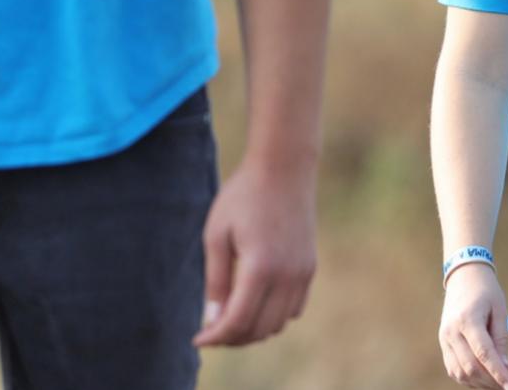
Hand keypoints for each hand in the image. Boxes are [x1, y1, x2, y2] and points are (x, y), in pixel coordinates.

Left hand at [194, 160, 317, 346]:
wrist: (284, 168)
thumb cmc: (243, 197)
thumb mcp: (217, 235)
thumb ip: (215, 280)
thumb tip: (212, 320)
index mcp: (260, 268)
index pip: (238, 321)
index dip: (215, 337)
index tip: (197, 339)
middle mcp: (287, 276)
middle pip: (260, 330)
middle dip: (232, 337)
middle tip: (211, 330)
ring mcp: (303, 273)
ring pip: (279, 324)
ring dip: (254, 329)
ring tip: (231, 318)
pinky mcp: (310, 267)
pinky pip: (294, 308)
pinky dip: (274, 316)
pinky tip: (255, 303)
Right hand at [437, 264, 507, 389]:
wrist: (463, 277)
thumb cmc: (486, 291)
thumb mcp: (500, 310)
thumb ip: (501, 339)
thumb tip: (506, 368)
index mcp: (468, 320)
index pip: (484, 354)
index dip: (500, 374)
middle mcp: (451, 332)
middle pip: (471, 367)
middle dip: (493, 382)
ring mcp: (444, 339)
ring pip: (460, 373)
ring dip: (481, 383)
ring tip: (500, 383)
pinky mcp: (443, 344)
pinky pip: (453, 369)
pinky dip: (469, 378)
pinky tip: (485, 378)